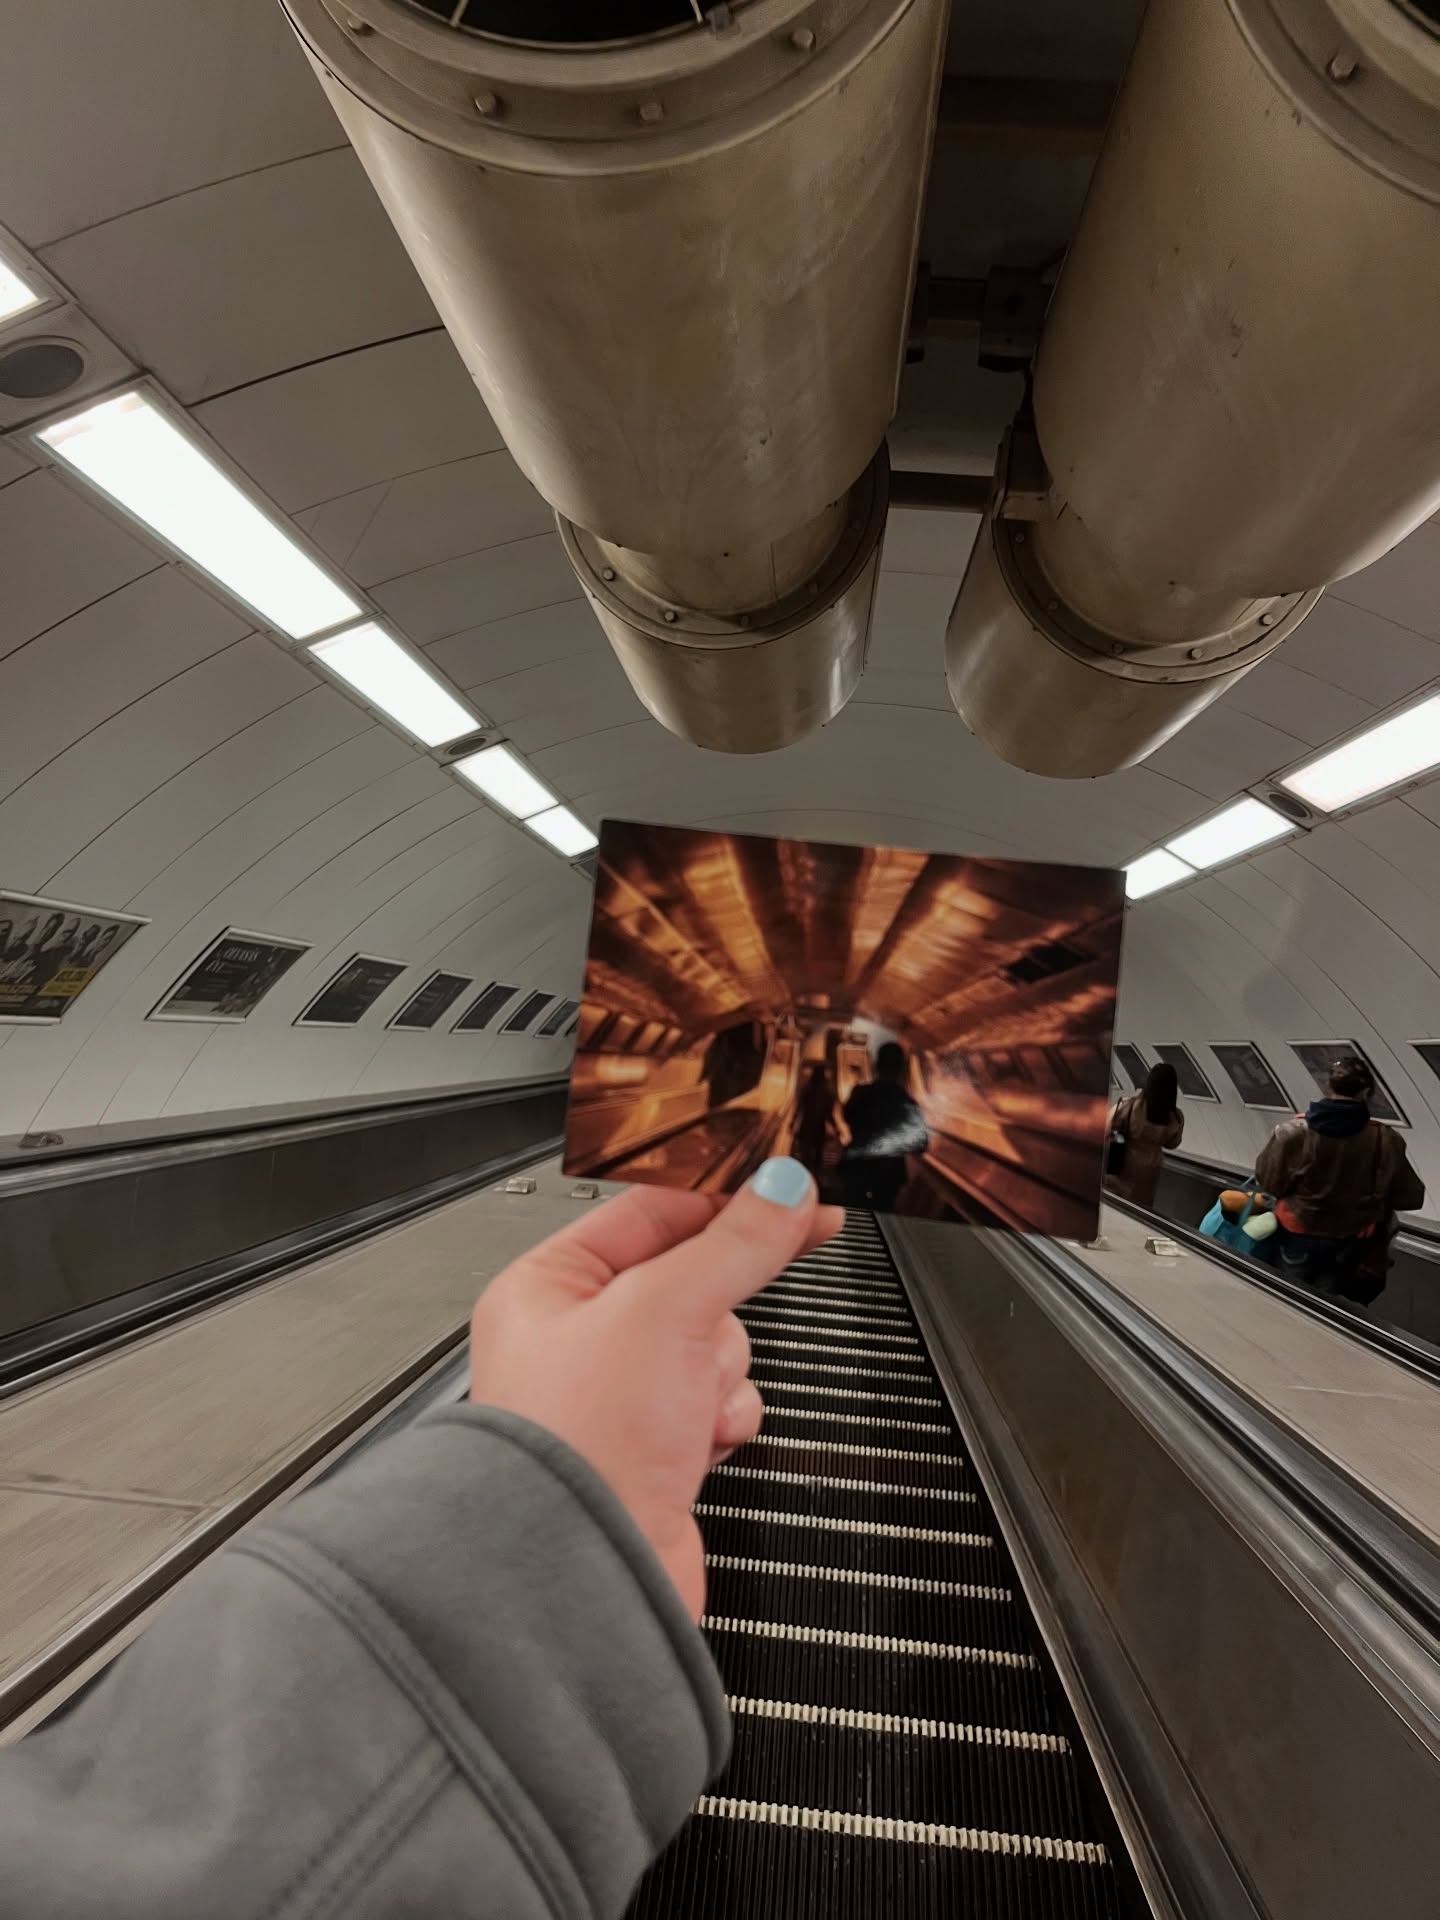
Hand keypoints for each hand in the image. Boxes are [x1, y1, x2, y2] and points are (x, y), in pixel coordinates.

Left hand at [468, 1158, 842, 1617]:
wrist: (589, 1571)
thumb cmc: (579, 1443)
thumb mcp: (665, 1309)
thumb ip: (735, 1243)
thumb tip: (782, 1191)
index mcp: (548, 1287)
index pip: (649, 1211)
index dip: (723, 1199)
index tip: (788, 1189)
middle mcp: (576, 1340)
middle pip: (692, 1280)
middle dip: (713, 1312)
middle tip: (711, 1322)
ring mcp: (619, 1399)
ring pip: (715, 1343)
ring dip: (719, 1372)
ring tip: (687, 1402)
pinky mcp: (657, 1452)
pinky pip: (721, 1403)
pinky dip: (724, 1418)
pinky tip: (702, 1438)